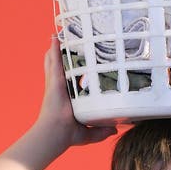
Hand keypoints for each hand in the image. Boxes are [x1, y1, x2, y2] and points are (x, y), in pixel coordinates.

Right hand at [35, 37, 116, 151]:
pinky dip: (55, 49)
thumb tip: (115, 129)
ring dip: (57, 48)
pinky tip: (55, 38)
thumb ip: (102, 130)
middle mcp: (60, 88)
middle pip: (60, 68)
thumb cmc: (68, 136)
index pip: (70, 81)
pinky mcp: (55, 81)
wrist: (57, 134)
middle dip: (62, 54)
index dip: (72, 71)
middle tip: (66, 40)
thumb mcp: (89, 132)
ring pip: (56, 62)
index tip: (79, 62)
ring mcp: (56, 83)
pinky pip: (55, 62)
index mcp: (67, 98)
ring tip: (61, 34)